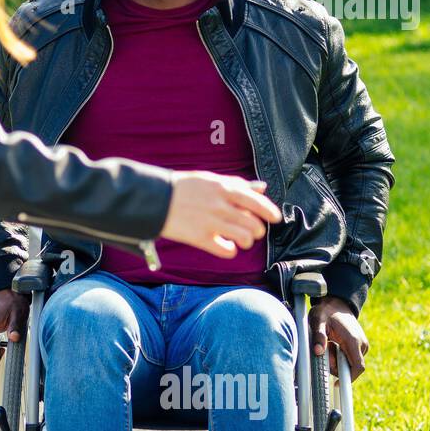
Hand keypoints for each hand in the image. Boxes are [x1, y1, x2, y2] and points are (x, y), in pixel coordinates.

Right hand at [160, 172, 281, 257]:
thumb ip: (237, 184)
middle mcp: (220, 205)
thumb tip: (261, 187)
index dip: (269, 211)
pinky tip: (224, 246)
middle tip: (251, 231)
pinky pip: (227, 251)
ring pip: (244, 238)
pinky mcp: (201, 238)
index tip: (275, 218)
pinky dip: (230, 251)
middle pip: (253, 223)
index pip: (256, 202)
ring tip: (239, 240)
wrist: (154, 199)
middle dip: (256, 230)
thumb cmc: (182, 188)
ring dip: (245, 241)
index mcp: (224, 188)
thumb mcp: (210, 179)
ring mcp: (211, 222)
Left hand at [309, 297, 367, 380]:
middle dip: (337, 367)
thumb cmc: (326, 312)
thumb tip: (318, 352)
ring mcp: (362, 345)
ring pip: (351, 363)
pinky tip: (333, 346)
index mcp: (353, 340)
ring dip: (338, 361)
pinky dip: (340, 357)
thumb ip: (318, 336)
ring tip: (329, 347)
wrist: (337, 304)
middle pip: (352, 367)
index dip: (349, 378)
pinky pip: (351, 358)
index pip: (358, 367)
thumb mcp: (317, 321)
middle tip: (326, 355)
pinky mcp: (360, 346)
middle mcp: (361, 344)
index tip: (337, 384)